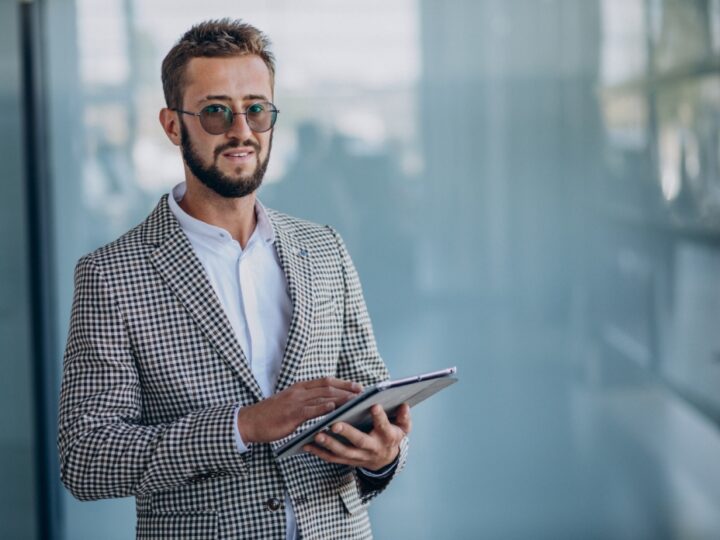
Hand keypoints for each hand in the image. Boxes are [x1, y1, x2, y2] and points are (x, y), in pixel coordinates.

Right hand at [237, 377, 361, 442]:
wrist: (250, 422)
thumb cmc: (270, 415)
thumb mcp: (289, 403)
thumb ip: (305, 401)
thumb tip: (323, 403)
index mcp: (299, 388)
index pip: (325, 381)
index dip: (343, 383)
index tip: (357, 386)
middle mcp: (299, 391)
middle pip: (328, 386)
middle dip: (347, 389)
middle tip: (362, 392)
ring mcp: (295, 402)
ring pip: (322, 396)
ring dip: (341, 398)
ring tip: (355, 401)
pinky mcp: (292, 414)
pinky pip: (310, 410)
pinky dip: (323, 408)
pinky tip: (335, 409)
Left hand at [304, 403, 411, 470]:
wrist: (385, 459)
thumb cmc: (392, 435)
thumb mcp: (403, 427)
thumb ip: (404, 416)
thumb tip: (404, 405)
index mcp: (387, 437)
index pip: (384, 427)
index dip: (380, 417)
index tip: (374, 405)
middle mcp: (373, 448)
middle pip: (360, 441)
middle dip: (347, 433)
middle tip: (335, 423)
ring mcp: (359, 457)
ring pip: (343, 452)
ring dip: (329, 444)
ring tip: (317, 434)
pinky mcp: (347, 461)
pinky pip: (332, 458)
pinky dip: (319, 452)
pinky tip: (307, 444)